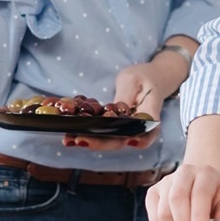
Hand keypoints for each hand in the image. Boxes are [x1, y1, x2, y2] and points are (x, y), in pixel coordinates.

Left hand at [62, 52, 185, 151]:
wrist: (148, 79)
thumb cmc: (143, 77)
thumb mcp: (132, 80)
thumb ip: (124, 96)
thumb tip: (115, 111)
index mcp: (149, 114)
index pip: (148, 131)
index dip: (141, 140)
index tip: (129, 141)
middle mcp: (139, 127)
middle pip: (123, 140)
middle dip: (101, 143)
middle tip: (80, 140)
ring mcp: (126, 130)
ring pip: (110, 141)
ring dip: (90, 142)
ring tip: (69, 140)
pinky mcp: (115, 129)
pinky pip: (103, 135)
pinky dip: (88, 136)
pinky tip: (69, 136)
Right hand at [146, 163, 219, 220]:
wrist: (202, 186)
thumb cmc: (215, 199)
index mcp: (206, 174)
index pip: (200, 194)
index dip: (198, 218)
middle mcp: (184, 173)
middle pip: (177, 199)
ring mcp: (165, 182)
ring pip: (163, 211)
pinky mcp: (153, 193)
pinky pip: (153, 218)